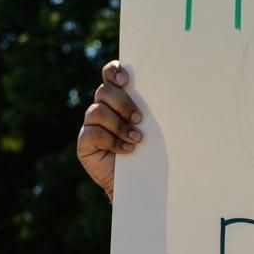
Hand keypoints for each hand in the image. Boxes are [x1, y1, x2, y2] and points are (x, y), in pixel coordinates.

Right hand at [76, 61, 142, 200]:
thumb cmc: (150, 151)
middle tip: (140, 118)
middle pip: (104, 91)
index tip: (126, 80)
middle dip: (122, 103)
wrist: (140, 182)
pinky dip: (112, 141)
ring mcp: (91, 125)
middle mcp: (102, 108)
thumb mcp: (153, 128)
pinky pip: (93, 134)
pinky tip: (127, 150)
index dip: (113, 72)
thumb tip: (168, 93)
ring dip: (119, 125)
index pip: (110, 75)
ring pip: (97, 111)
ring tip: (137, 139)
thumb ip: (151, 110)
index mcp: (117, 98)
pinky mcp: (85, 142)